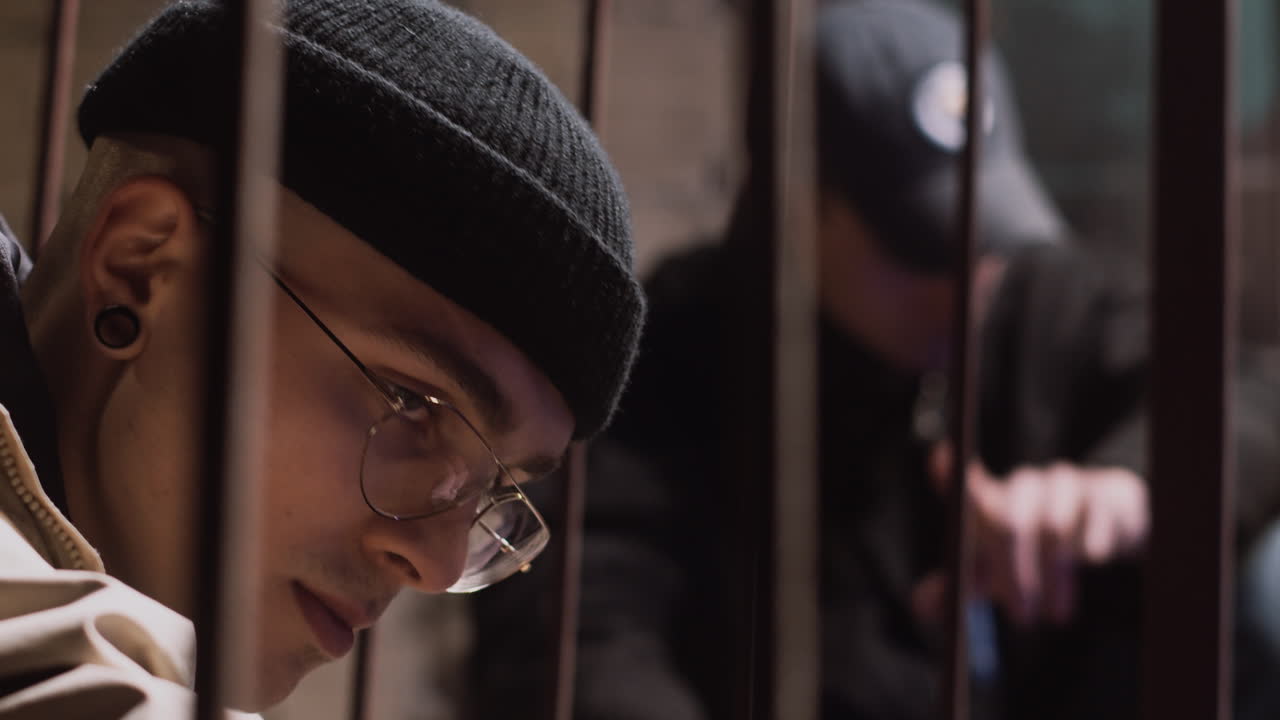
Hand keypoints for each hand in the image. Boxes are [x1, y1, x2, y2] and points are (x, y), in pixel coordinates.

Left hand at [916, 445, 1148, 626]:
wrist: (1103, 532)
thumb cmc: (1031, 556)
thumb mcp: (993, 575)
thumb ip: (958, 589)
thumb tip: (922, 606)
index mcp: (990, 501)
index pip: (966, 485)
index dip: (951, 470)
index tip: (939, 457)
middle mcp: (1021, 486)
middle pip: (1006, 520)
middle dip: (1011, 573)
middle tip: (1020, 617)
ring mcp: (1062, 484)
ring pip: (1052, 527)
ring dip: (1053, 577)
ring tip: (1055, 614)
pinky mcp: (1103, 494)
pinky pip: (1092, 521)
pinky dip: (1090, 551)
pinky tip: (1091, 565)